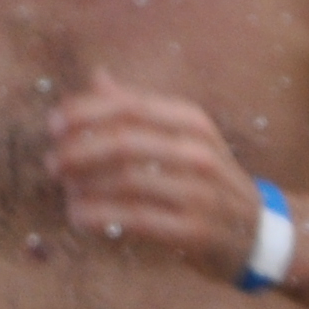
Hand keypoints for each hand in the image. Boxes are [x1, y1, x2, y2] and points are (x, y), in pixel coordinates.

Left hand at [47, 71, 260, 282]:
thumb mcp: (184, 135)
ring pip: (125, 181)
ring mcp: (198, 191)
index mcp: (192, 121)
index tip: (53, 125)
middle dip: (77, 151)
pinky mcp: (192, 229)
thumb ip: (140, 108)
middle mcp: (198, 152)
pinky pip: (134, 219)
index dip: (84, 112)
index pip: (129, 106)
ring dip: (83, 186)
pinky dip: (99, 216)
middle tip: (52, 163)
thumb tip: (98, 76)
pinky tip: (79, 217)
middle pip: (123, 142)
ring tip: (65, 190)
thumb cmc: (207, 178)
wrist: (256, 231)